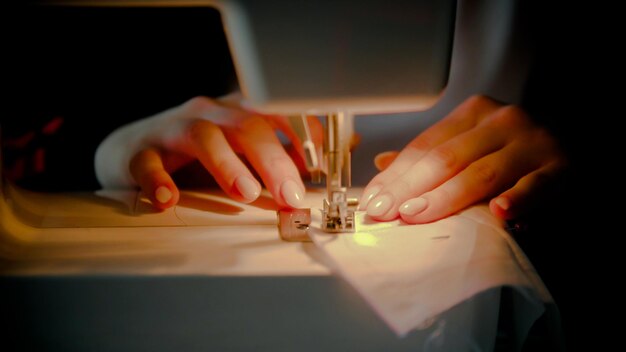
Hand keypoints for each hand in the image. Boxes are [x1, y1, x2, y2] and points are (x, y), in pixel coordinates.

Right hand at [95, 94, 322, 209]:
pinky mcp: (140, 152)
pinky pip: (148, 163)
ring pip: (204, 136)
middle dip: (273, 160)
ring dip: (228, 164)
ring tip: (245, 192)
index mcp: (237, 112)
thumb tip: (343, 149)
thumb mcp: (243, 148)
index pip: (277, 112)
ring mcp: (172, 129)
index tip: (320, 166)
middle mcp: (208, 114)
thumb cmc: (196, 153)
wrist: (131, 149)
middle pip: (246, 126)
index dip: (302, 135)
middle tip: (289, 194)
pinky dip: (159, 181)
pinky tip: (169, 200)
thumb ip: (287, 152)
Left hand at [360, 95, 566, 222]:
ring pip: (480, 173)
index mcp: (474, 114)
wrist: (576, 153)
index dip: (396, 175)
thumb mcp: (473, 146)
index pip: (425, 146)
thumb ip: (433, 155)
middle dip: (410, 188)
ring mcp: (532, 143)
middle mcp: (502, 121)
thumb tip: (383, 164)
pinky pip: (535, 185)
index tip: (373, 201)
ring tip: (416, 215)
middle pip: (446, 158)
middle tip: (385, 212)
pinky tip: (499, 212)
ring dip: (446, 197)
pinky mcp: (561, 168)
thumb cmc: (515, 155)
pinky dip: (518, 198)